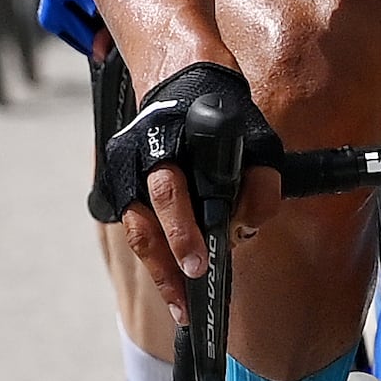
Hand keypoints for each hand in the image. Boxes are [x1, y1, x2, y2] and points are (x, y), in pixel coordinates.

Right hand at [90, 59, 278, 308]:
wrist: (178, 74)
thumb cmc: (221, 112)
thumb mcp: (256, 137)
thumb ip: (260, 184)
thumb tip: (243, 229)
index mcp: (168, 142)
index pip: (170, 195)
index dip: (183, 234)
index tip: (199, 266)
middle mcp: (137, 159)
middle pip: (145, 225)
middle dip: (167, 267)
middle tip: (188, 300)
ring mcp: (123, 172)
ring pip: (138, 233)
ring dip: (159, 272)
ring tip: (181, 306)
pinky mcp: (119, 183)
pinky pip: (138, 227)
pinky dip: (156, 255)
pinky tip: (174, 281)